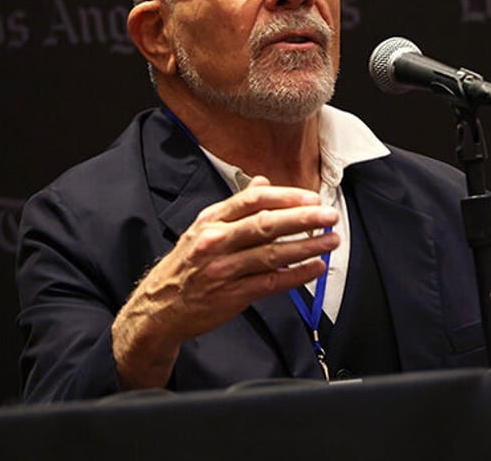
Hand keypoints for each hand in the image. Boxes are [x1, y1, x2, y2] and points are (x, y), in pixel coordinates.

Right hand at [112, 176, 338, 387]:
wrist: (159, 307)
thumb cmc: (185, 265)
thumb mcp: (203, 227)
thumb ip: (236, 206)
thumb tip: (262, 182)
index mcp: (211, 220)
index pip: (253, 201)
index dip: (285, 197)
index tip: (310, 198)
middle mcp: (216, 241)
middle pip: (266, 225)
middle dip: (302, 220)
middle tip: (328, 216)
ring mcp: (224, 269)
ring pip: (272, 254)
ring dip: (306, 247)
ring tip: (330, 240)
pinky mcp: (232, 295)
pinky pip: (271, 283)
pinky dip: (296, 275)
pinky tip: (315, 268)